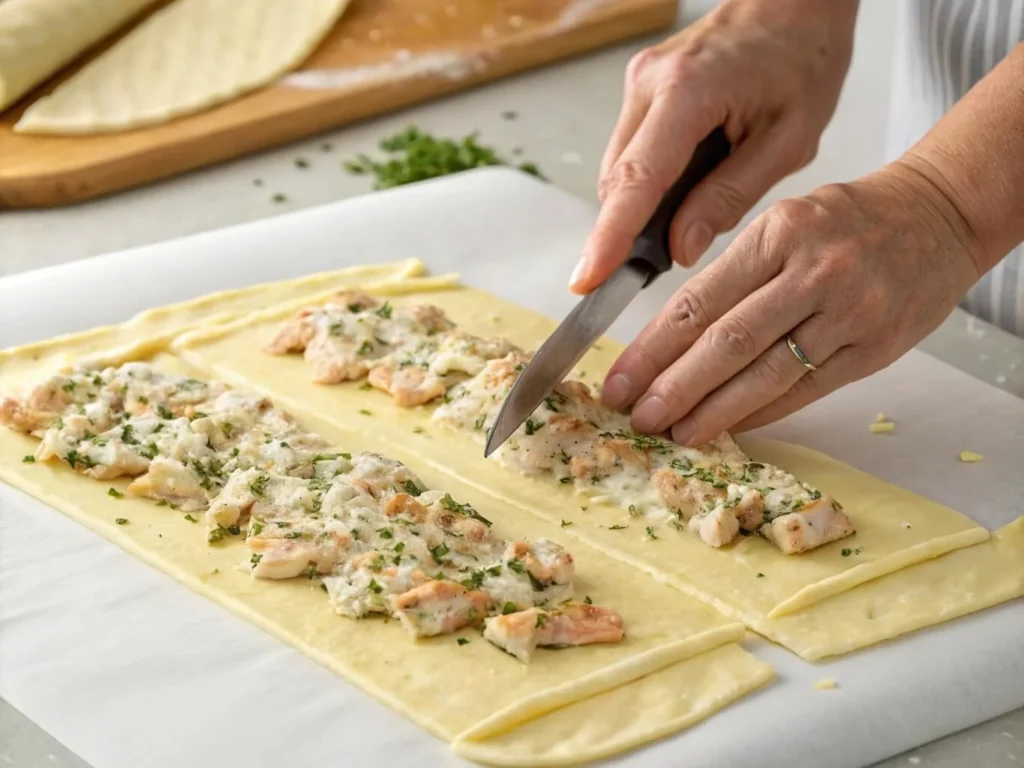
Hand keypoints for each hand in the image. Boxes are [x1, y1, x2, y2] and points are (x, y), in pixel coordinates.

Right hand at [570, 0, 857, 293]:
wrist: (795, 1)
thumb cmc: (803, 58)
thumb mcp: (788, 140)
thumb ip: (730, 197)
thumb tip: (681, 248)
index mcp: (689, 92)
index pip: (637, 180)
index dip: (608, 238)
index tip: (588, 279)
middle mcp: (650, 83)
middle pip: (617, 181)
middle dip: (626, 232)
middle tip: (653, 268)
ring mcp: (639, 84)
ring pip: (619, 170)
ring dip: (639, 207)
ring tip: (683, 223)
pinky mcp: (642, 90)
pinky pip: (630, 152)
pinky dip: (647, 183)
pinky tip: (682, 191)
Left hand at [601, 163, 983, 444]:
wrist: (938, 215)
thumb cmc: (849, 220)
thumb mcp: (784, 222)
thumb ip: (733, 275)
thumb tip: (669, 339)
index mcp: (777, 234)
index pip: (699, 301)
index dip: (652, 349)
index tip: (620, 380)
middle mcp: (812, 272)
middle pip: (726, 342)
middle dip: (673, 387)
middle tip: (637, 418)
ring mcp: (847, 313)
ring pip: (765, 373)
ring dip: (712, 410)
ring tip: (675, 432)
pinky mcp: (873, 348)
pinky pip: (805, 389)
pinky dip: (761, 412)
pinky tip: (728, 426)